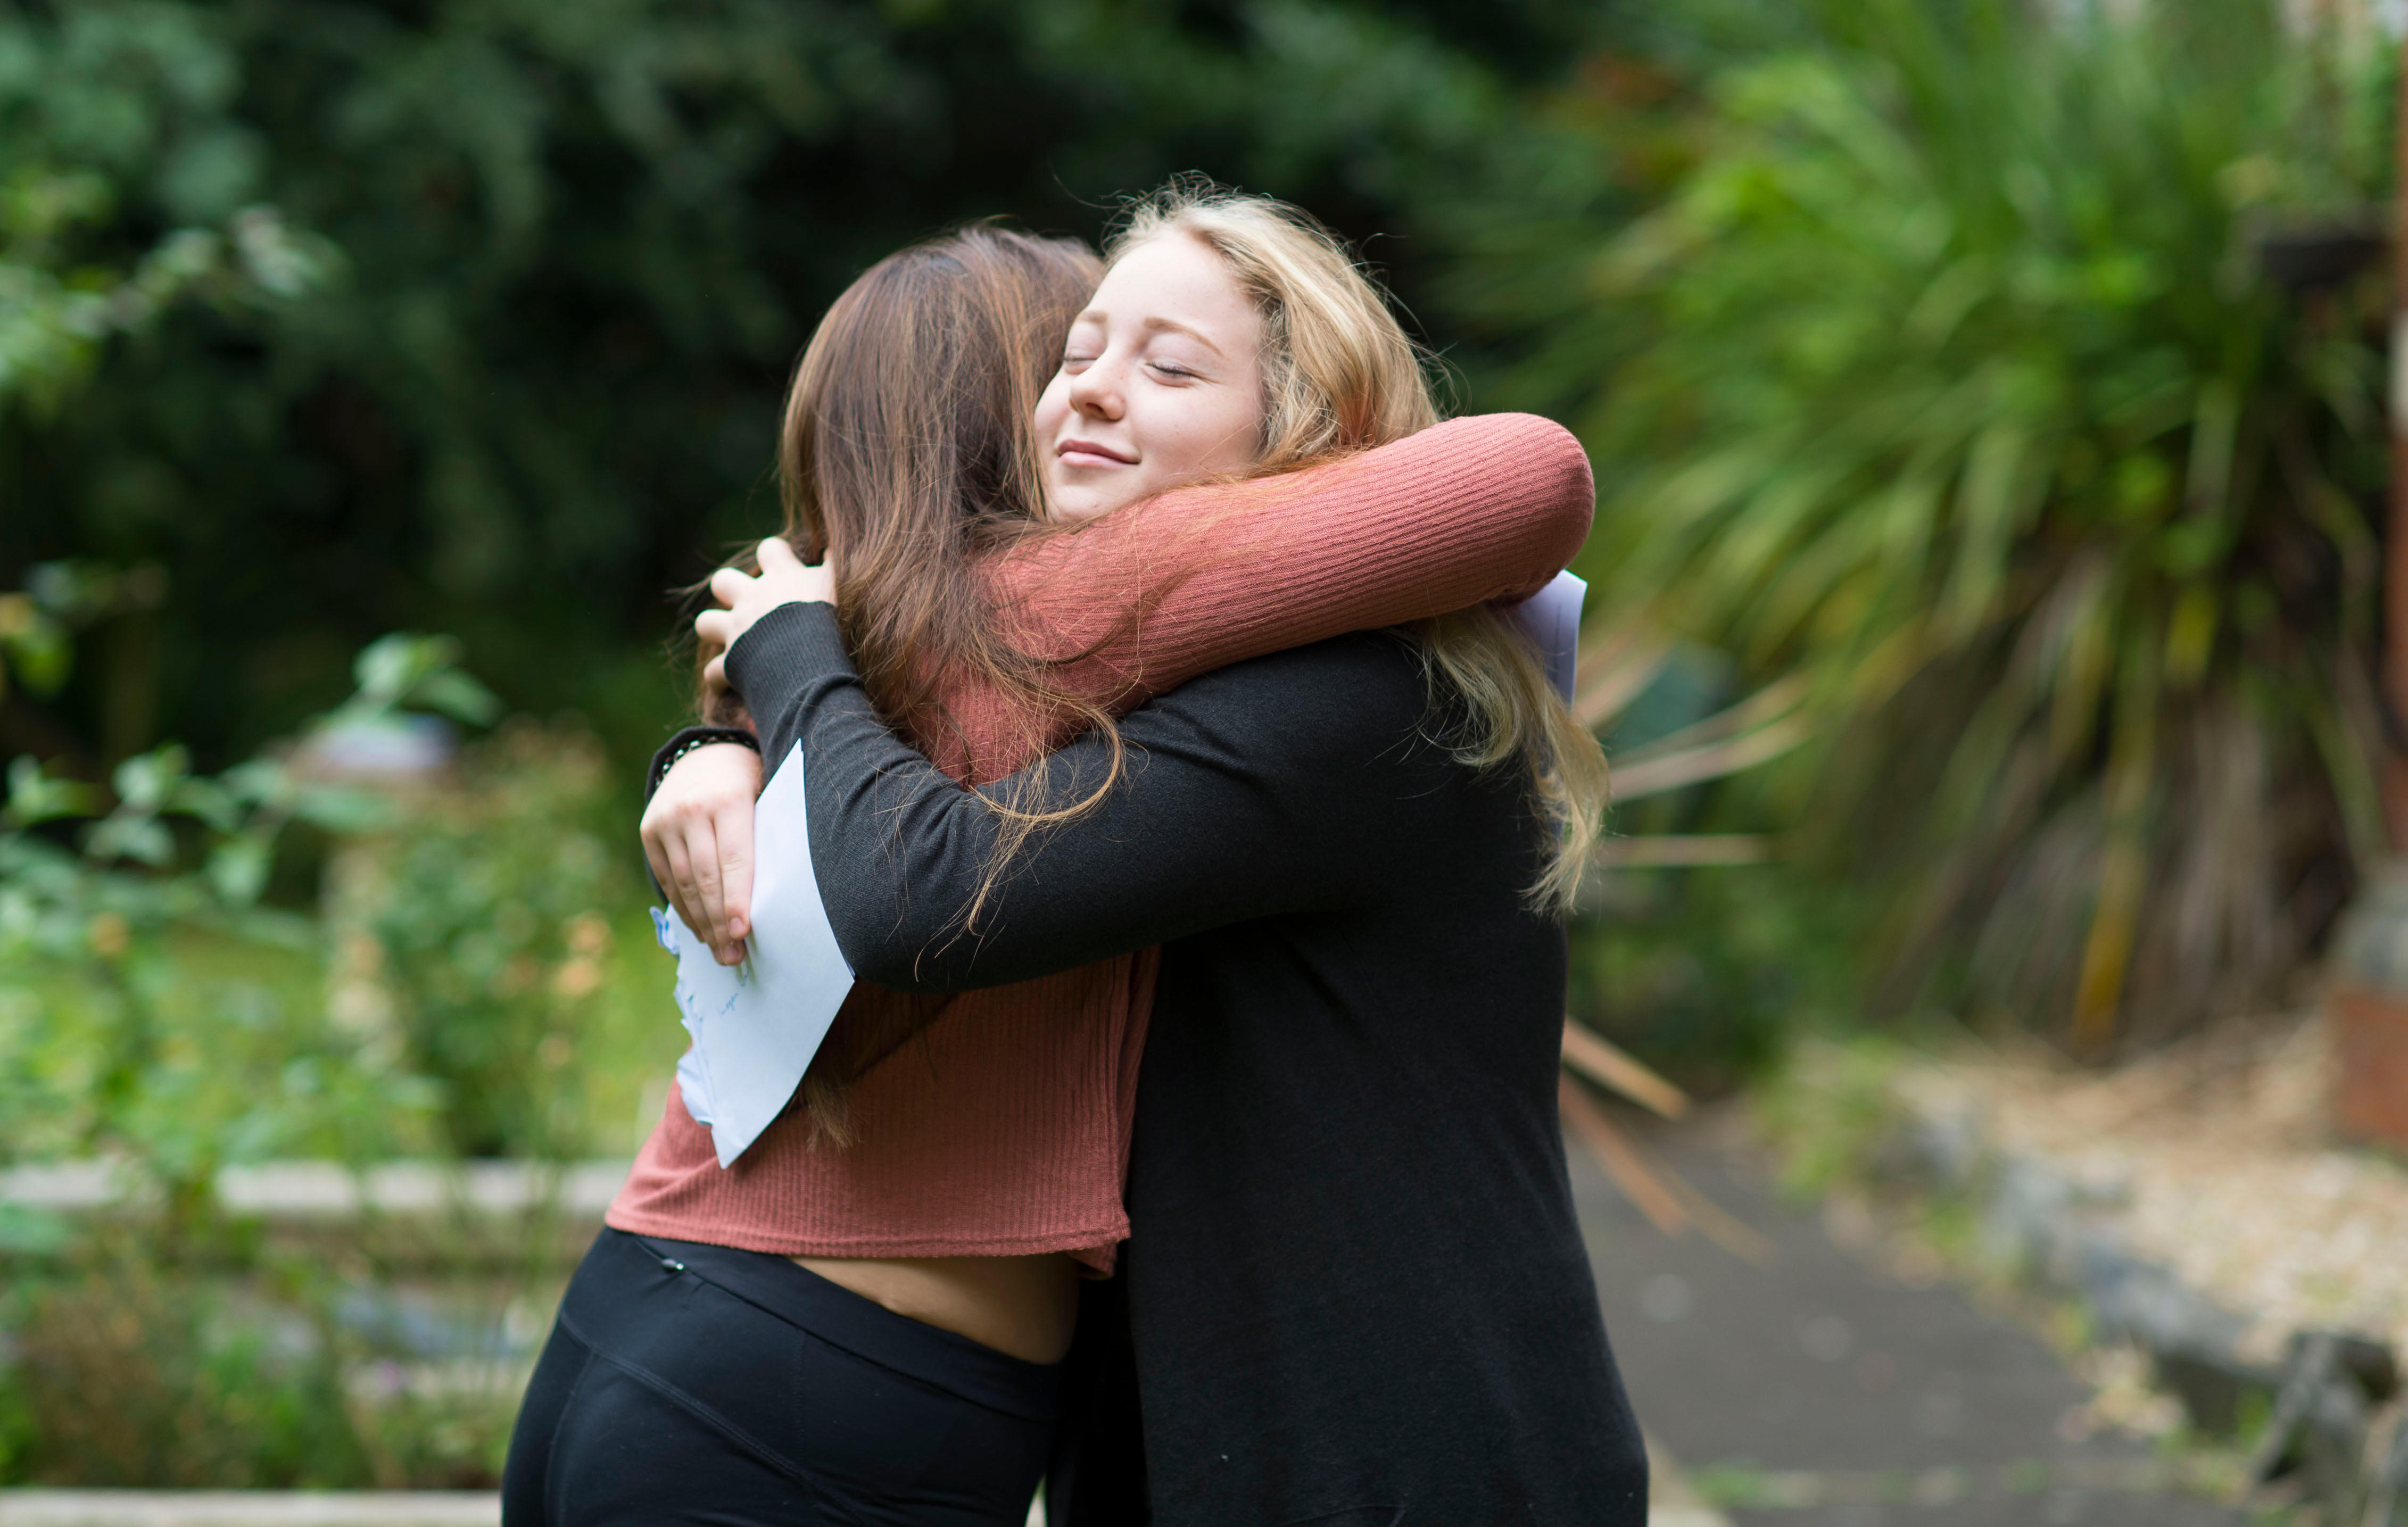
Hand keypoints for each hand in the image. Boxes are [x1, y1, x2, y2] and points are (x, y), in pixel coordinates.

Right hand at [640, 742, 764, 964]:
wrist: (705, 754)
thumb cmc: (750, 786)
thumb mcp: (764, 799)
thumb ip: (764, 840)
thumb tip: (775, 902)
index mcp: (729, 801)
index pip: (734, 859)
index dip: (737, 899)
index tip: (742, 932)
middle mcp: (692, 810)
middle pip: (706, 878)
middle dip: (719, 922)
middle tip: (734, 956)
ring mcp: (666, 821)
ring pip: (684, 883)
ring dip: (702, 923)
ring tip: (720, 951)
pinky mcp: (649, 832)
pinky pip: (668, 879)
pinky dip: (684, 908)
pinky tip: (700, 930)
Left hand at [696, 537, 833, 692]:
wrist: (810, 662)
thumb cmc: (830, 621)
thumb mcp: (838, 587)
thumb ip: (833, 567)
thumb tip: (831, 549)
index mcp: (781, 578)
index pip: (770, 550)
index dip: (775, 555)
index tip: (785, 567)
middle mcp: (753, 600)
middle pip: (723, 581)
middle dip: (729, 590)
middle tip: (749, 605)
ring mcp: (737, 631)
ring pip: (705, 622)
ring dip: (714, 630)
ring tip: (730, 642)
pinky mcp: (730, 663)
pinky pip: (712, 672)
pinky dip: (719, 679)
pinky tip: (727, 686)